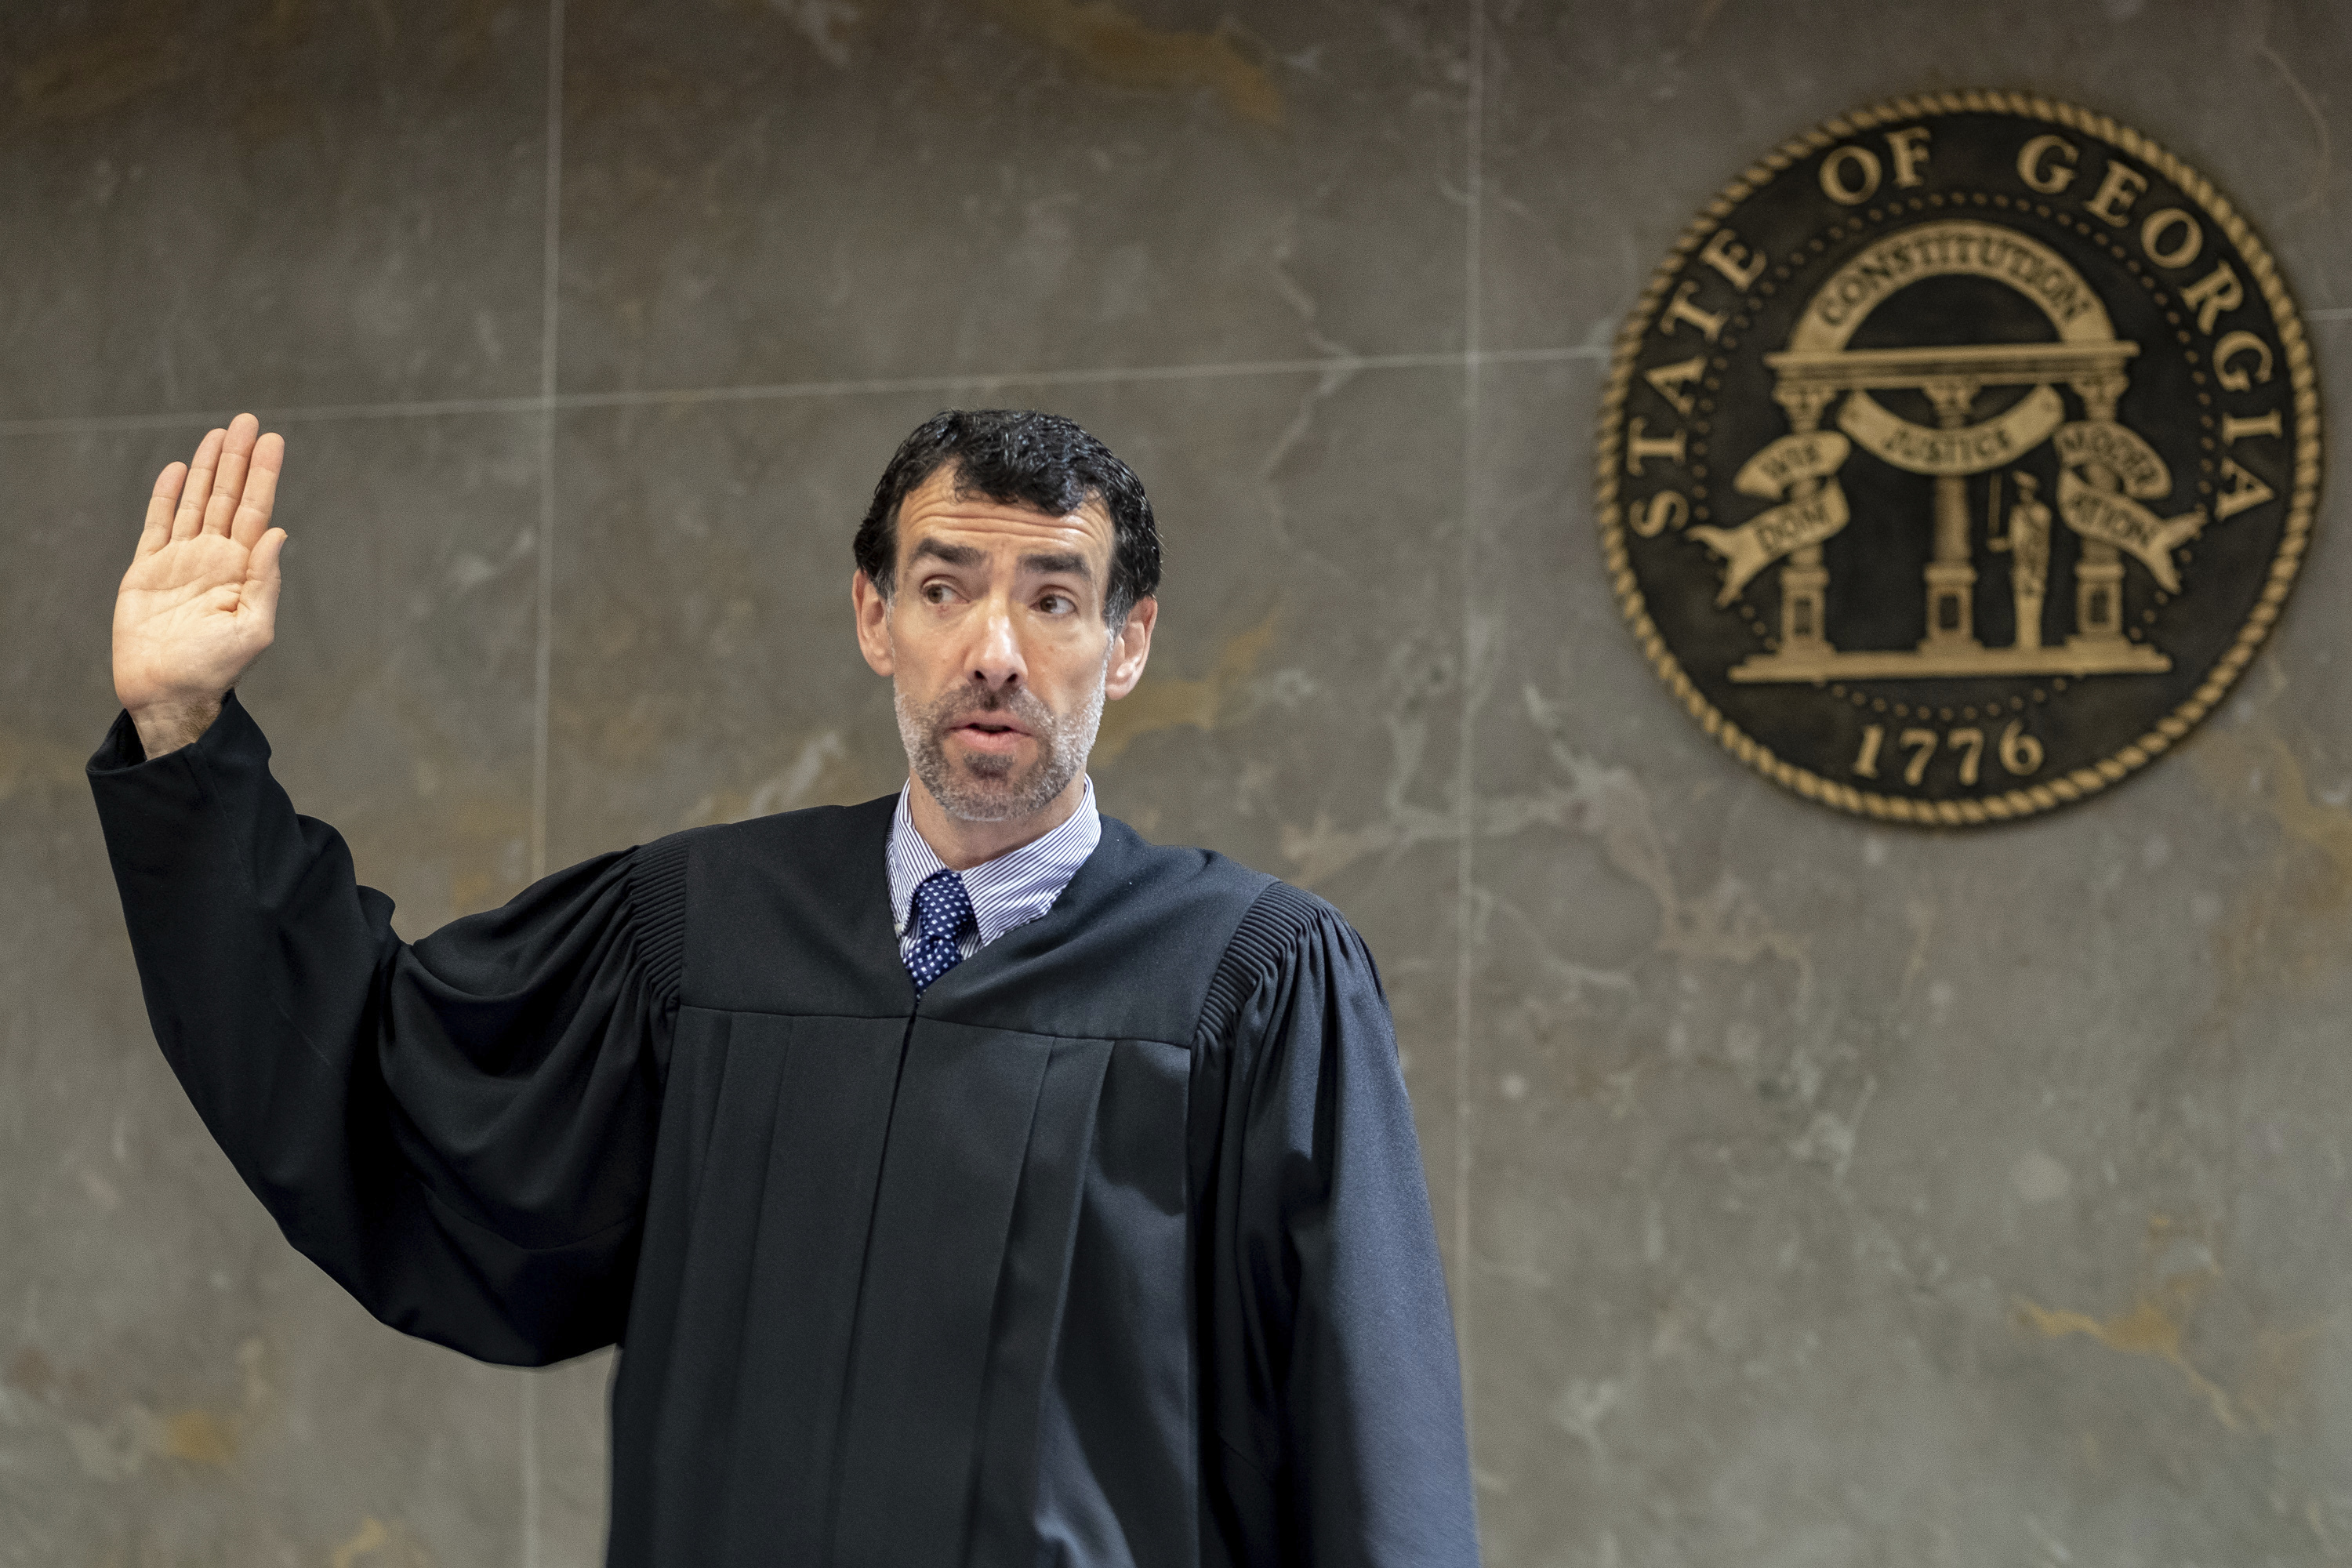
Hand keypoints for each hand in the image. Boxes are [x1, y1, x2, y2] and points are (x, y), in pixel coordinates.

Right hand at [112, 413, 287, 756]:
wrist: (169, 692)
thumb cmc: (217, 668)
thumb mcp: (254, 627)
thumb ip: (266, 579)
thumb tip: (279, 532)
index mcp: (243, 569)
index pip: (257, 511)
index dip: (264, 476)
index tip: (273, 441)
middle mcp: (214, 558)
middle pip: (228, 497)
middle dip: (238, 459)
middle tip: (247, 420)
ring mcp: (180, 561)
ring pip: (196, 502)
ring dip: (207, 468)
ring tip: (219, 434)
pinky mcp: (146, 570)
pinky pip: (157, 524)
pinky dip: (167, 496)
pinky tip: (180, 469)